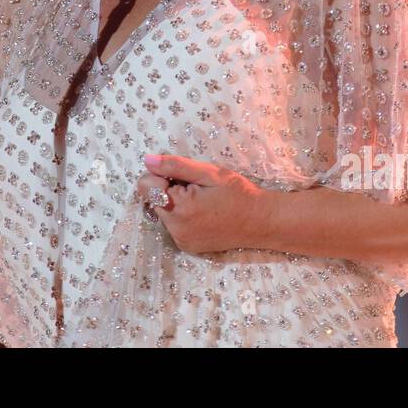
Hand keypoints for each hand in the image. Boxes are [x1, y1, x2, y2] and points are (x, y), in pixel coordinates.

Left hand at [138, 154, 272, 254]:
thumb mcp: (209, 172)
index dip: (163, 176)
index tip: (185, 178)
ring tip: (202, 201)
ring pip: (162, 211)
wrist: (261, 221)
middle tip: (197, 189)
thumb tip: (147, 161)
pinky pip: (173, 224)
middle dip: (169, 189)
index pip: (146, 185)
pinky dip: (181, 216)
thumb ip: (176, 166)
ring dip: (175, 202)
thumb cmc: (238, 193)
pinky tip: (202, 213)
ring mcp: (181, 240)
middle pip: (153, 199)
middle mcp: (176, 229)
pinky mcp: (187, 246)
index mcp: (180, 209)